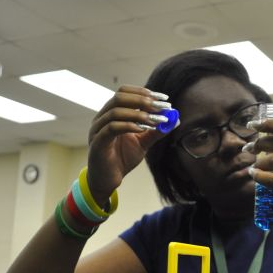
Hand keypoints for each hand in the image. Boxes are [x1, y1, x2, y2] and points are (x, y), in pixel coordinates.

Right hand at [86, 85, 169, 200]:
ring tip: (156, 120)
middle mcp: (102, 118)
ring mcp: (98, 129)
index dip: (144, 92)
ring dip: (139, 114)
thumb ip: (156, 131)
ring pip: (115, 112)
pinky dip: (129, 125)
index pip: (124, 92)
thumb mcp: (143, 143)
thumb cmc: (122, 158)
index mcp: (112, 114)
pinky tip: (143, 129)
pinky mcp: (97, 142)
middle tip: (161, 107)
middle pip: (119, 97)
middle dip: (143, 100)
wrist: (108, 180)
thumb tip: (174, 119)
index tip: (163, 98)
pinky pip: (111, 128)